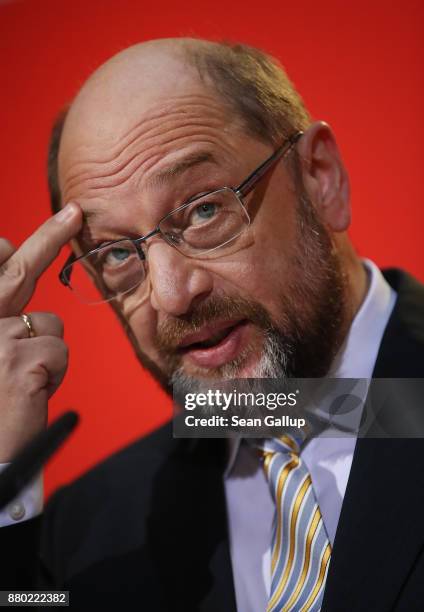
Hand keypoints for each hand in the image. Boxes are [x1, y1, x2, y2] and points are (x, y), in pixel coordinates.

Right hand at [0, 203, 81, 460]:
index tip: (17, 237)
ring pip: (50, 323)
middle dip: (49, 235)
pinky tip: (30, 391)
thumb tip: (19, 289)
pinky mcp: (23, 364)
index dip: (8, 251)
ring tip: (22, 379)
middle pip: (17, 270)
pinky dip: (53, 373)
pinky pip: (59, 353)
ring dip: (46, 348)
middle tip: (73, 212)